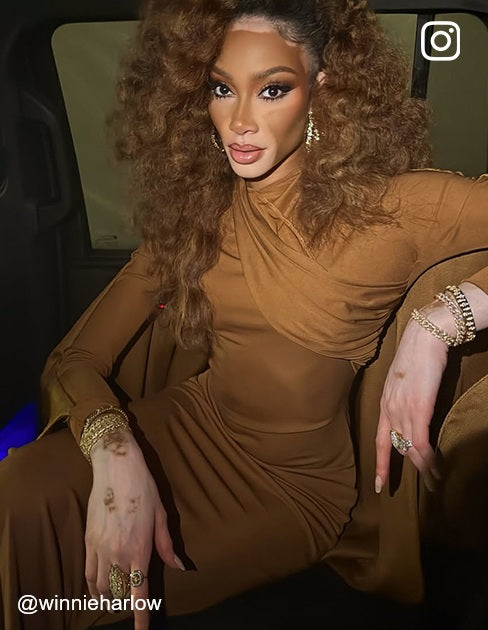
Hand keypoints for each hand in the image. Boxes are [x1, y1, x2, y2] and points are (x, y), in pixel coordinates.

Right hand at [84, 429, 183, 629]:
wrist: (117, 468)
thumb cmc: (144, 489)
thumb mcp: (161, 516)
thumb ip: (167, 546)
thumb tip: (180, 567)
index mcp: (139, 550)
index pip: (139, 593)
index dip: (141, 616)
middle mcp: (118, 554)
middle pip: (119, 592)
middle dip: (126, 603)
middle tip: (133, 603)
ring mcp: (100, 549)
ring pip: (100, 586)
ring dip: (107, 598)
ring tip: (113, 601)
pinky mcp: (88, 541)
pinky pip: (87, 573)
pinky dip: (92, 586)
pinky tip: (97, 589)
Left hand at [375, 304, 449, 493]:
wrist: (425, 336)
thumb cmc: (416, 355)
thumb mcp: (403, 381)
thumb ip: (405, 399)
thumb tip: (413, 413)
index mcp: (384, 403)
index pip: (380, 440)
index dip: (380, 463)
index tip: (379, 485)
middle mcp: (390, 409)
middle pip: (395, 448)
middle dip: (403, 470)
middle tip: (417, 487)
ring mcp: (403, 409)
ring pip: (410, 449)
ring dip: (423, 467)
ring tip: (433, 481)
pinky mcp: (419, 407)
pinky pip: (421, 441)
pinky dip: (427, 457)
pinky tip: (434, 467)